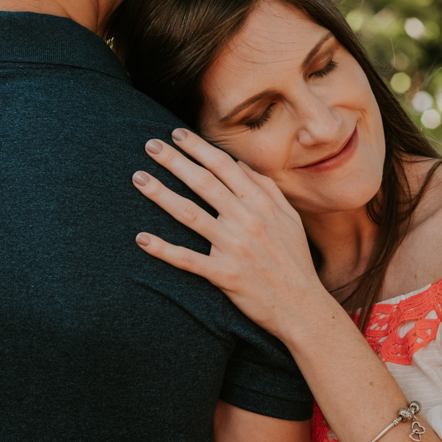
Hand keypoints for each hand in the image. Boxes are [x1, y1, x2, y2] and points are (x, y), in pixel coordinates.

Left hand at [132, 128, 334, 336]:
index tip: (177, 134)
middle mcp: (247, 221)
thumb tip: (240, 165)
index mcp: (261, 204)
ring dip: (162, 194)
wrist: (302, 306)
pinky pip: (189, 259)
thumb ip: (266, 189)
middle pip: (203, 183)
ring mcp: (234, 248)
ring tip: (139, 178)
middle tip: (149, 144)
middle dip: (175, 161)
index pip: (224, 167)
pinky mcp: (225, 275)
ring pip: (190, 214)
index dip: (199, 148)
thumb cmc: (294, 260)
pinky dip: (164, 249)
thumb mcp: (290, 218)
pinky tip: (142, 239)